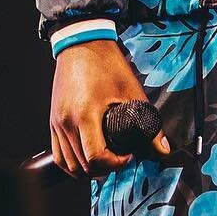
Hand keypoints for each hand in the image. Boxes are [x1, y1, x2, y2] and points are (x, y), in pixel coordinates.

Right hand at [49, 39, 170, 179]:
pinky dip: (70, 164)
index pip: (95, 156)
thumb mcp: (132, 90)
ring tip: (105, 163)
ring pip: (67, 164)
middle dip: (103, 169)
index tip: (127, 156)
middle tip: (119, 160)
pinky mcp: (53, 122)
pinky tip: (85, 162)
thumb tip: (163, 148)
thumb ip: (149, 121)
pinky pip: (57, 154)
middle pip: (81, 165)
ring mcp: (57, 123)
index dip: (114, 164)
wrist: (82, 44)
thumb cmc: (106, 64)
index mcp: (86, 114)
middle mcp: (67, 122)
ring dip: (86, 171)